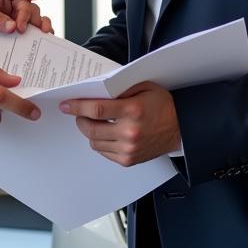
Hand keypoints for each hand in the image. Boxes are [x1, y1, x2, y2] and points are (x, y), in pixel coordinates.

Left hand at [0, 0, 53, 57]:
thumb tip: (12, 26)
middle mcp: (9, 6)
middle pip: (28, 6)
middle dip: (29, 16)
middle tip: (22, 29)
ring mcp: (13, 22)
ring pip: (34, 19)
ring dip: (40, 25)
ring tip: (42, 33)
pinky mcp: (14, 37)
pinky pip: (31, 35)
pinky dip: (39, 38)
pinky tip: (42, 42)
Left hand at [60, 81, 179, 166]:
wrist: (181, 128)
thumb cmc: (162, 104)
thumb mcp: (144, 86)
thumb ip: (120, 88)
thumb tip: (95, 90)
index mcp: (132, 111)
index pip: (96, 109)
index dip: (77, 107)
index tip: (66, 105)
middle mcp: (130, 132)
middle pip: (91, 128)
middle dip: (80, 120)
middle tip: (80, 113)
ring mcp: (129, 149)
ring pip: (94, 142)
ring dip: (90, 131)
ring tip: (94, 122)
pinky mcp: (129, 160)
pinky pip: (103, 152)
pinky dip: (100, 142)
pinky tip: (106, 133)